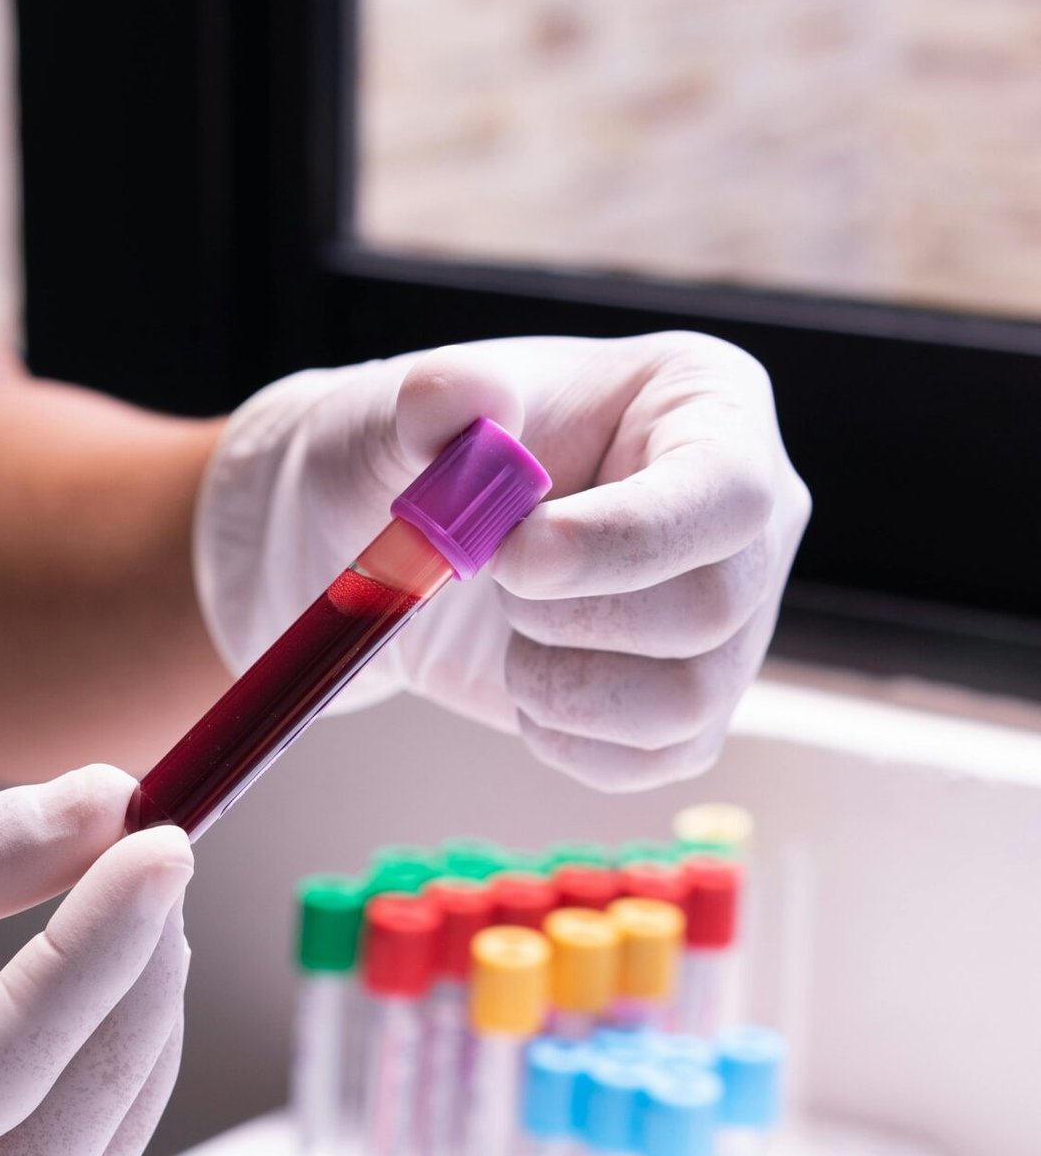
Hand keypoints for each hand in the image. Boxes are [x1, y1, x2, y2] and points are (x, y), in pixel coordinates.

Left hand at [195, 332, 810, 787]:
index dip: (622, 542)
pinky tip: (522, 679)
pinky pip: (655, 758)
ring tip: (509, 631)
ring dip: (562, 684)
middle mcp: (749, 515)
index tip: (515, 557)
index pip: (726, 494)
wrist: (405, 547)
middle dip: (571, 616)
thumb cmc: (426, 459)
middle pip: (712, 608)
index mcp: (709, 404)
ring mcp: (734, 618)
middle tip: (495, 581)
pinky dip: (565, 738)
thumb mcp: (410, 412)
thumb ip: (433, 400)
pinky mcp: (694, 704)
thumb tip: (459, 398)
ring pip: (688, 701)